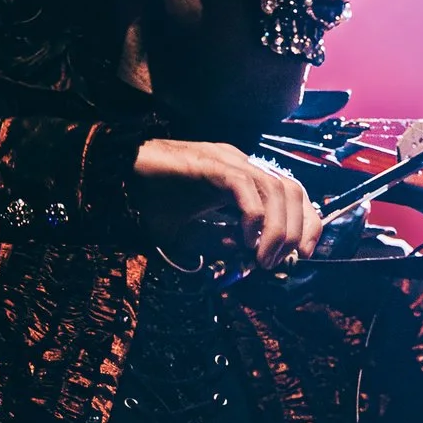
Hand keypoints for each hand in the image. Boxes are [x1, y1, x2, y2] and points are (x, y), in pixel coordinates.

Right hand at [133, 139, 322, 271]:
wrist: (115, 176)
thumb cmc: (150, 201)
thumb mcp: (190, 232)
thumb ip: (218, 242)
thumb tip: (246, 254)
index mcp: (242, 177)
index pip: (291, 194)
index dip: (306, 222)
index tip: (304, 254)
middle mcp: (240, 164)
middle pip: (291, 190)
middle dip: (295, 230)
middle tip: (278, 262)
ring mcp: (226, 160)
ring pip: (275, 187)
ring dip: (277, 228)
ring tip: (263, 258)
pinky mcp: (208, 163)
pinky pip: (242, 185)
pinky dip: (253, 215)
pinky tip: (246, 239)